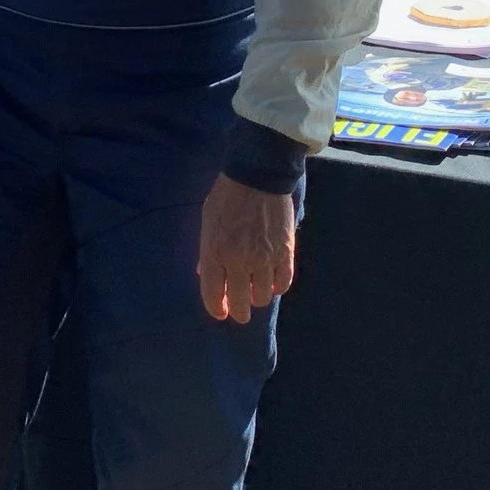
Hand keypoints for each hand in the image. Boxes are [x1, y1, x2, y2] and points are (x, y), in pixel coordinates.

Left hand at [198, 175, 294, 320]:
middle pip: (240, 303)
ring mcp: (264, 259)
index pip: (212, 294)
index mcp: (214, 253)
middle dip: (239, 312)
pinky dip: (278, 287)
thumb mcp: (208, 221)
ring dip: (258, 297)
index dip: (216, 309)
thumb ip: (207, 250)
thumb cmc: (228, 196)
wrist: (259, 176)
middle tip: (241, 312)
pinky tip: (273, 282)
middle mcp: (238, 261)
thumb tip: (204, 273)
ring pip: (263, 297)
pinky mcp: (285, 253)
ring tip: (256, 291)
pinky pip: (283, 283)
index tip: (221, 312)